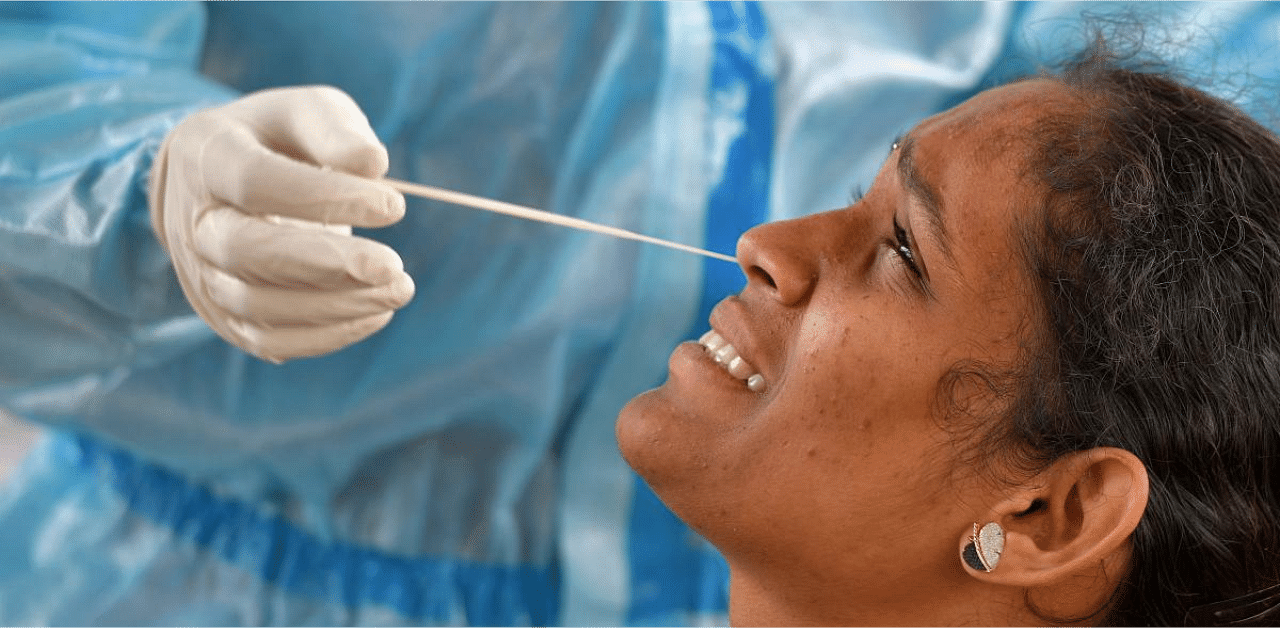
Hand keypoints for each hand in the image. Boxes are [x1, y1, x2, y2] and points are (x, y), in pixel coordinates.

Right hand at [148, 85, 413, 361]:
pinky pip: (268, 340)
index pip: (257, 181)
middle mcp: (195, 221)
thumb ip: (336, 131)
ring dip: (335, 306)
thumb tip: (373, 166)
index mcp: (208, 155)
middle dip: (326, 264)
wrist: (217, 183)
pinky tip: (375, 314)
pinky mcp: (224, 315)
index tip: (394, 207)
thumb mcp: (304, 112)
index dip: (325, 197)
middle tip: (394, 268)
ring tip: (398, 290)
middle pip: (245, 251)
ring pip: (257, 304)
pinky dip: (324, 336)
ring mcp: (202, 273)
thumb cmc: (275, 140)